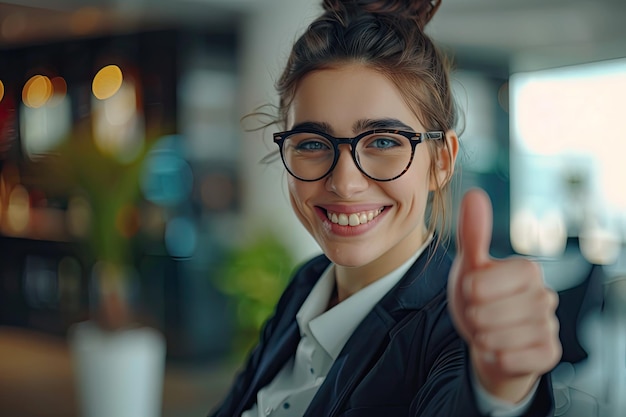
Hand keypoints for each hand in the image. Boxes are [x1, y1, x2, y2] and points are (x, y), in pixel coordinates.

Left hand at [447, 188, 561, 402]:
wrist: (486, 340)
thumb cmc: (479, 299)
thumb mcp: (470, 266)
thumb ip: (473, 234)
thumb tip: (474, 194)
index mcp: (527, 270)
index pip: (489, 281)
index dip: (472, 289)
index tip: (470, 291)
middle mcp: (545, 296)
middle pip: (493, 313)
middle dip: (474, 317)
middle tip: (477, 315)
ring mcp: (549, 326)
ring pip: (505, 337)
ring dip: (484, 338)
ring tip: (485, 333)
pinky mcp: (548, 353)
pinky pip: (520, 359)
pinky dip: (500, 357)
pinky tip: (498, 351)